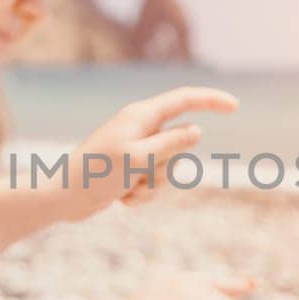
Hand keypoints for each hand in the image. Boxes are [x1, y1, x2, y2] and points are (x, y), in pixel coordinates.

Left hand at [60, 87, 237, 219]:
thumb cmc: (95, 174)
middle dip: (166, 167)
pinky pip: (153, 184)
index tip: (235, 105)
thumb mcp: (138, 158)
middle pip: (179, 144)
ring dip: (152, 187)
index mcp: (141, 116)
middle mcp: (139, 129)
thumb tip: (197, 129)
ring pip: (167, 169)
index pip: (184, 100)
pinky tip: (120, 199)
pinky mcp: (130, 171)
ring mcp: (135, 150)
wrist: (63, 199)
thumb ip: (171, 144)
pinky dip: (141, 196)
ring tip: (126, 190)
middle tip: (137, 174)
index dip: (211, 100)